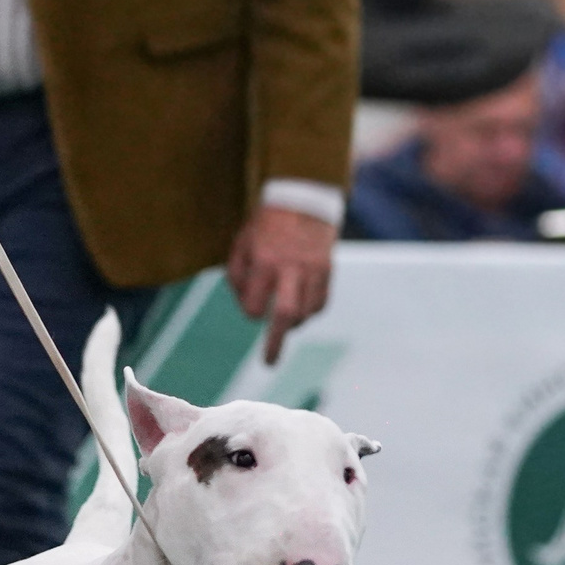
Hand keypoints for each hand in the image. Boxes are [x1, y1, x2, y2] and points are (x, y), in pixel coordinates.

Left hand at [227, 205, 334, 365]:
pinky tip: (300, 306)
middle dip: (276, 342)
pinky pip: (320, 303)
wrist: (302, 201)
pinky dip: (309, 311)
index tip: (252, 307)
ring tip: (285, 320)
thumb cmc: (265, 226)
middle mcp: (290, 268)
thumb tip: (248, 308)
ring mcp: (312, 270)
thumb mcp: (241, 243)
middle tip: (269, 363)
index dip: (250, 310)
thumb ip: (237, 275)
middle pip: (285, 315)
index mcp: (264, 261)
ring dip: (292, 323)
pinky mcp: (327, 270)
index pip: (255, 305)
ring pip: (305, 313)